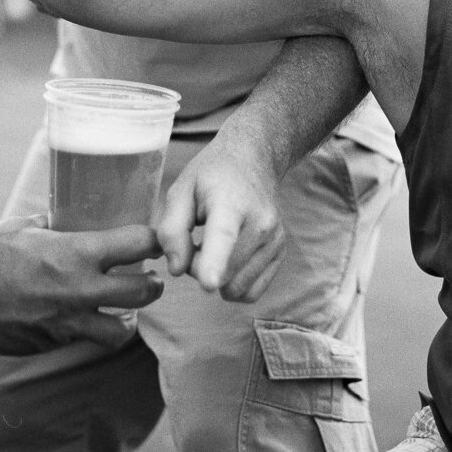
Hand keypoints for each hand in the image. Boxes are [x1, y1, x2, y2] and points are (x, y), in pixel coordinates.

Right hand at [0, 214, 163, 352]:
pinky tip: (78, 319)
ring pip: (119, 332)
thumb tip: (67, 213)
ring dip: (126, 320)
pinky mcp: (51, 344)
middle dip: (153, 285)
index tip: (157, 240)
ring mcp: (67, 323)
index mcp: (78, 253)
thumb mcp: (28, 226)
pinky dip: (85, 330)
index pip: (139, 243)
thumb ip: (55, 223)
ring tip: (123, 311)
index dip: (154, 240)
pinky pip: (81, 340)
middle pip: (143, 292)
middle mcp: (80, 290)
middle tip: (152, 280)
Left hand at [156, 138, 285, 302]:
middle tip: (196, 240)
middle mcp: (260, 222)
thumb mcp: (181, 189)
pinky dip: (235, 284)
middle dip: (199, 268)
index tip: (208, 283)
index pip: (224, 235)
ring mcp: (275, 239)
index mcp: (230, 202)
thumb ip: (171, 230)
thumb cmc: (212, 175)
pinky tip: (228, 260)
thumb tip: (176, 269)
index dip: (215, 262)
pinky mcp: (280, 252)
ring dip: (218, 278)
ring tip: (212, 247)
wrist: (254, 159)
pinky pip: (252, 292)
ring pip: (237, 287)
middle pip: (224, 272)